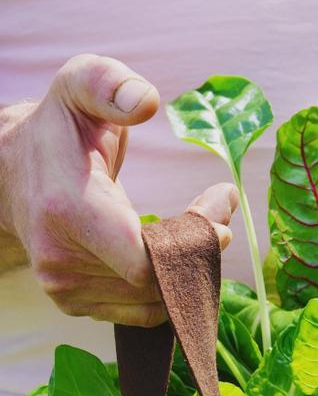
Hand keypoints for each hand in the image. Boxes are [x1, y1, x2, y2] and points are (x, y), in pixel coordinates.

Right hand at [0, 54, 235, 326]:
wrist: (13, 171)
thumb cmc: (60, 128)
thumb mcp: (79, 87)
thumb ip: (110, 84)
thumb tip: (146, 102)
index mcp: (67, 209)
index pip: (143, 263)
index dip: (192, 244)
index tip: (218, 205)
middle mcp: (61, 258)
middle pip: (157, 282)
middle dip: (200, 248)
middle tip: (220, 210)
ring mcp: (66, 288)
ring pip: (155, 300)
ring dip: (190, 268)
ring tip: (200, 224)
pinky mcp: (75, 303)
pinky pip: (143, 311)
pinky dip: (169, 287)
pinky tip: (173, 250)